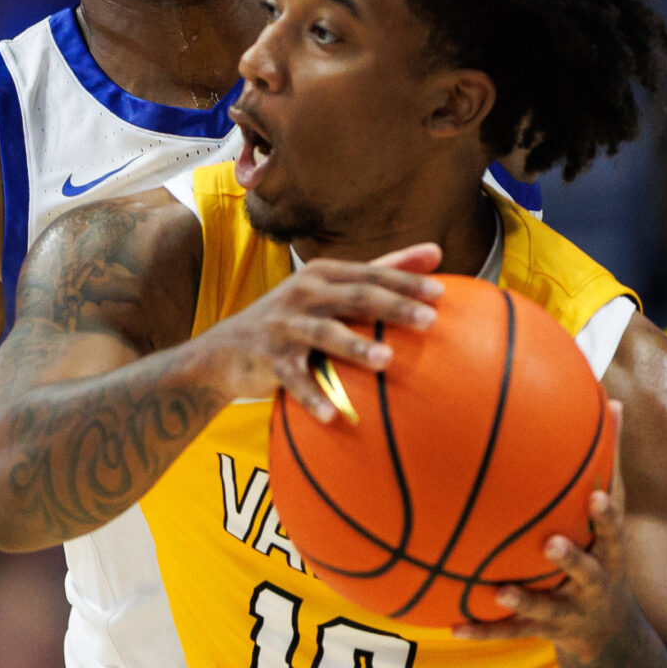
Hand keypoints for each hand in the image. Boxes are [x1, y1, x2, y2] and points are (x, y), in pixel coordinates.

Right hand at [189, 244, 443, 420]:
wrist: (225, 350)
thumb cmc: (294, 318)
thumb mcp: (331, 289)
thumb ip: (382, 270)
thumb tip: (437, 251)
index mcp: (323, 275)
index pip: (371, 273)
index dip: (405, 281)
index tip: (441, 293)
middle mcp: (303, 293)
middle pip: (355, 297)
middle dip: (393, 306)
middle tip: (430, 321)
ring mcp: (285, 326)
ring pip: (325, 333)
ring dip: (355, 346)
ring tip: (386, 359)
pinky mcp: (269, 359)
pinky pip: (294, 380)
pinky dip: (312, 396)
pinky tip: (333, 415)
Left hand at [453, 401, 633, 661]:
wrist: (610, 633)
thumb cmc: (602, 552)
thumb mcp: (612, 514)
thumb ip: (609, 463)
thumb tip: (613, 400)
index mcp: (608, 553)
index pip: (612, 531)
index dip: (605, 516)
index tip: (594, 499)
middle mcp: (593, 585)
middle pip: (585, 573)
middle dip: (570, 560)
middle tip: (550, 545)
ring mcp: (568, 612)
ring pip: (546, 609)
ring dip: (523, 601)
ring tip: (497, 593)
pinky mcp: (541, 632)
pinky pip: (508, 632)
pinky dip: (482, 630)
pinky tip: (452, 627)